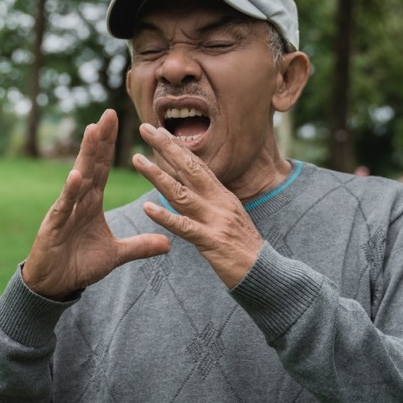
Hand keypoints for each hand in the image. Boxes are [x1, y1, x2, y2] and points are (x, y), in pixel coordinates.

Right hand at [21, 110, 171, 298]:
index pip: (102, 168)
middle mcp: (78, 201)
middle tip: (108, 113)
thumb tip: (169, 243)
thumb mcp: (116, 254)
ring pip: (78, 178)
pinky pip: (64, 206)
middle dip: (99, 139)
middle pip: (91, 164)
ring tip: (92, 131)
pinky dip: (70, 191)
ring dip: (85, 155)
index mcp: (91, 203)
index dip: (108, 145)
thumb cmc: (79, 264)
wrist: (55, 285)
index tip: (115, 120)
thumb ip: (140, 246)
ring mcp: (65, 210)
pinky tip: (76, 175)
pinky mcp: (54, 226)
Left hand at [132, 122, 264, 287]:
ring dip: (157, 175)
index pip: (198, 165)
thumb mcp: (229, 218)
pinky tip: (147, 207)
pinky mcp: (211, 241)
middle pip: (190, 168)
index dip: (178, 147)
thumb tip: (191, 190)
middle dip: (166, 147)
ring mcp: (215, 220)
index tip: (159, 131)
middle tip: (145, 128)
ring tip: (137, 160)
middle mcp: (219, 202)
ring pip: (181, 193)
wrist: (265, 274)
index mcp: (223, 196)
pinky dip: (165, 216)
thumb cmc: (243, 248)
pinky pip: (184, 227)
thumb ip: (210, 203)